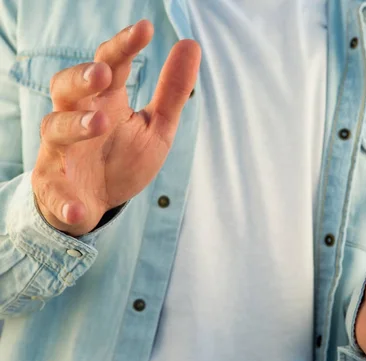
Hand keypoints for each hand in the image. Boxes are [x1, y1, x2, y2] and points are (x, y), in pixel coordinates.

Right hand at [33, 20, 200, 235]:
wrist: (95, 202)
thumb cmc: (122, 158)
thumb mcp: (156, 126)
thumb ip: (172, 90)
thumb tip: (191, 43)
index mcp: (104, 101)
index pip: (109, 65)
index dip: (123, 46)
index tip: (146, 28)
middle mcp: (76, 119)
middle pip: (66, 88)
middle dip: (81, 77)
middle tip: (102, 73)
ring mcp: (61, 152)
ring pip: (55, 130)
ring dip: (74, 125)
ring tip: (100, 123)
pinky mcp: (55, 186)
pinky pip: (54, 192)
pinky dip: (65, 201)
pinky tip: (79, 208)